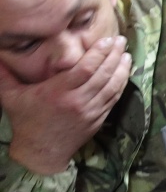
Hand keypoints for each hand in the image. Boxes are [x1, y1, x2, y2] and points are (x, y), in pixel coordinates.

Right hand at [1, 36, 130, 174]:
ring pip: (112, 87)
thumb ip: (5, 76)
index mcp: (58, 92)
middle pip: (102, 74)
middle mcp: (77, 101)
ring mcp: (90, 111)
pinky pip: (113, 99)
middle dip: (114, 56)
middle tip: (122, 41)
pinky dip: (121, 85)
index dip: (99, 53)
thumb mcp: (12, 97)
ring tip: (127, 54)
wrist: (41, 151)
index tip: (107, 40)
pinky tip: (125, 73)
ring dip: (122, 69)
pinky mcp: (98, 119)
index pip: (85, 69)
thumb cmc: (26, 121)